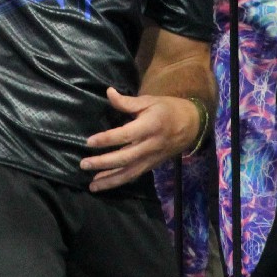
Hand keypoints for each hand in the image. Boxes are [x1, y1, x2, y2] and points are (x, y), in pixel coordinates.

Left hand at [80, 87, 202, 191]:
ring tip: (92, 184)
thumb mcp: (149, 101)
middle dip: (103, 163)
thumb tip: (108, 92)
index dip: (107, 139)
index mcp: (150, 126)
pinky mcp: (152, 165)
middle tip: (83, 164)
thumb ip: (127, 102)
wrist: (192, 125)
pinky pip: (134, 175)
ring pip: (129, 173)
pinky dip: (118, 181)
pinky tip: (104, 184)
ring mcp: (151, 158)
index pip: (125, 135)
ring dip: (109, 180)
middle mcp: (150, 145)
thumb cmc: (168, 109)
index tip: (89, 142)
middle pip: (124, 158)